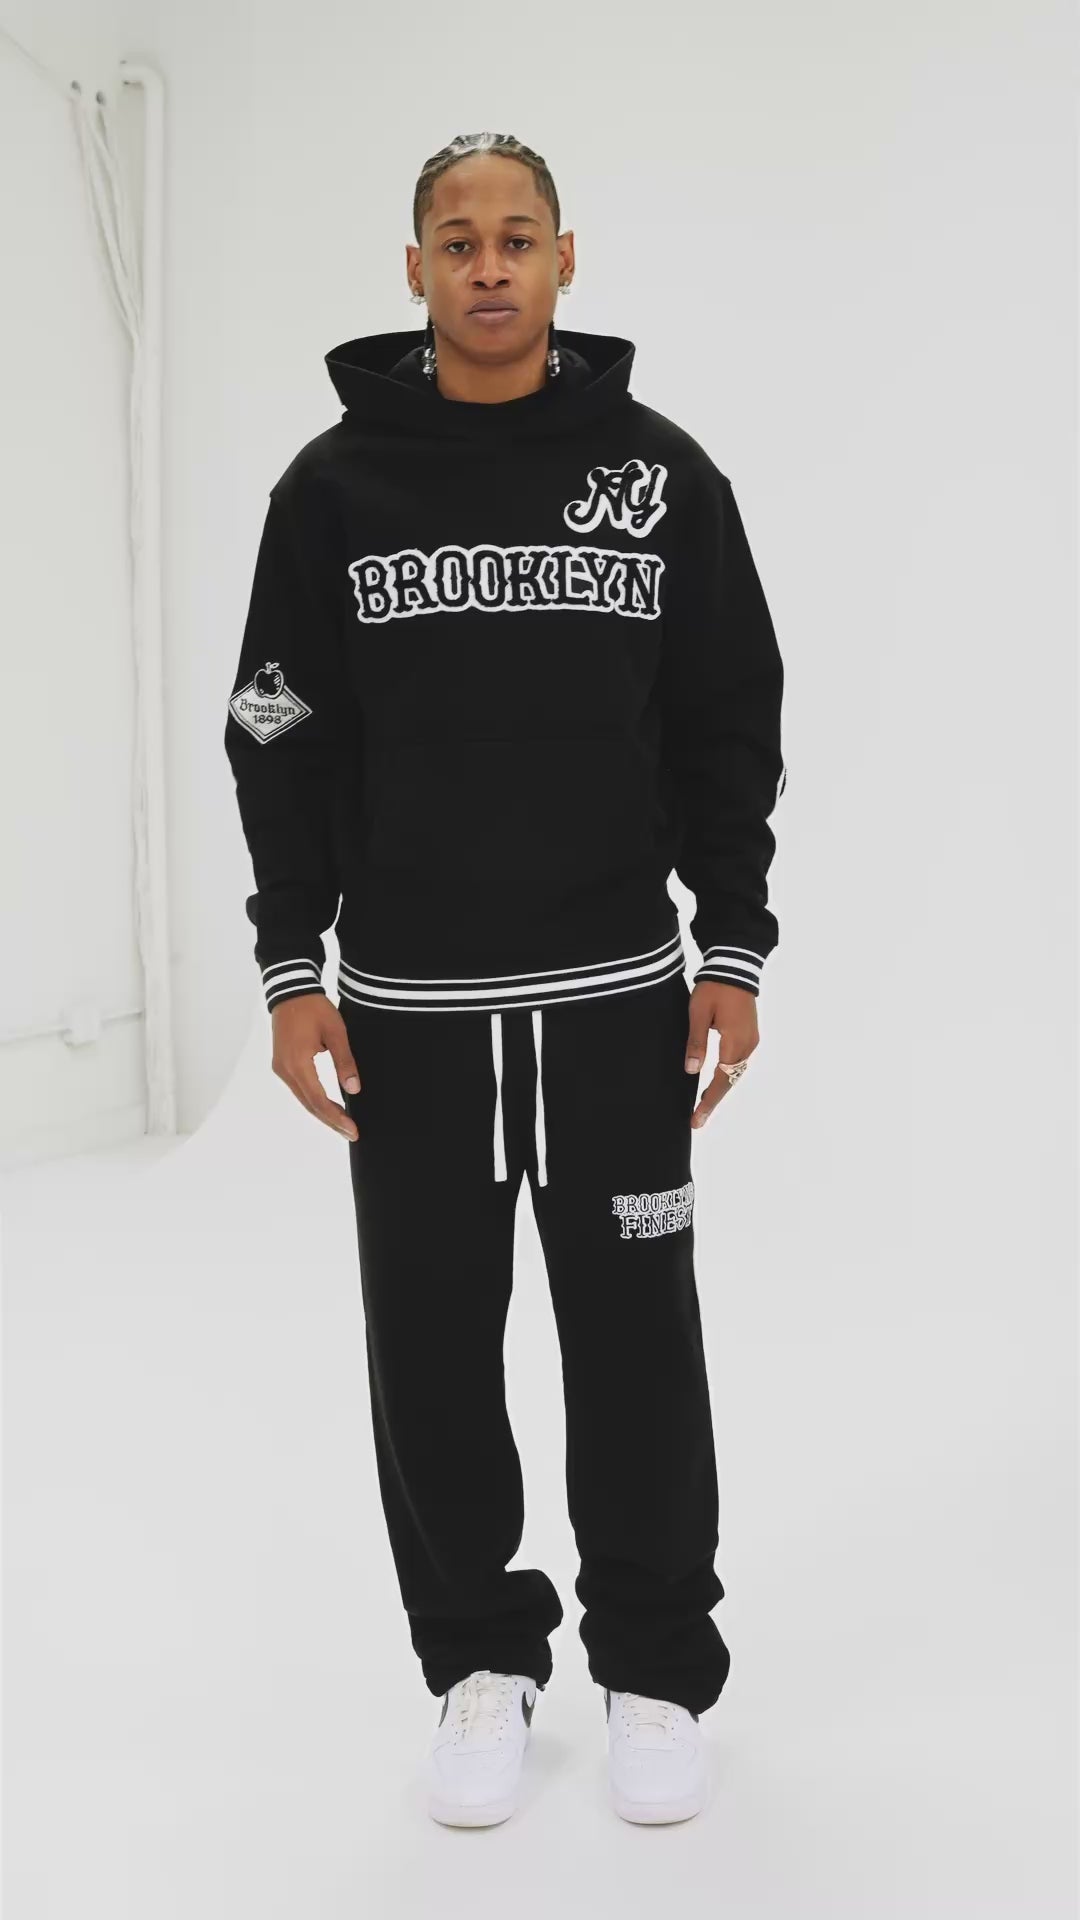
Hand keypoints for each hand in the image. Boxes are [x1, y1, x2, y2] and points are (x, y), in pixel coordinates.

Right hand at [271, 994, 360, 1139]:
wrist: (290, 991)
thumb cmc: (314, 1008)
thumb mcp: (336, 1032)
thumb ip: (345, 1061)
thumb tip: (353, 1089)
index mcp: (298, 1063)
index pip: (318, 1099)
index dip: (336, 1117)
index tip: (352, 1129)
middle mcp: (285, 1070)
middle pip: (309, 1104)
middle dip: (330, 1121)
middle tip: (350, 1133)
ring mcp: (281, 1067)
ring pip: (303, 1098)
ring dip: (322, 1112)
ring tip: (342, 1124)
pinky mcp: (281, 1064)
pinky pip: (299, 1089)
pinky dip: (313, 1100)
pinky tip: (327, 1106)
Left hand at [684, 981, 758, 1127]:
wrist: (735, 966)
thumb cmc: (714, 988)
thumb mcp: (698, 1013)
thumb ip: (696, 1042)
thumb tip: (691, 1071)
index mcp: (734, 1042)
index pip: (720, 1080)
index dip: (707, 1101)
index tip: (696, 1119)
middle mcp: (747, 1045)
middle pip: (730, 1080)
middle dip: (713, 1100)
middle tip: (697, 1120)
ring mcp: (751, 1040)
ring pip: (735, 1072)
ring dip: (721, 1088)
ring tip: (703, 1104)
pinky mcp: (750, 1034)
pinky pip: (738, 1062)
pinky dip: (727, 1074)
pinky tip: (716, 1080)